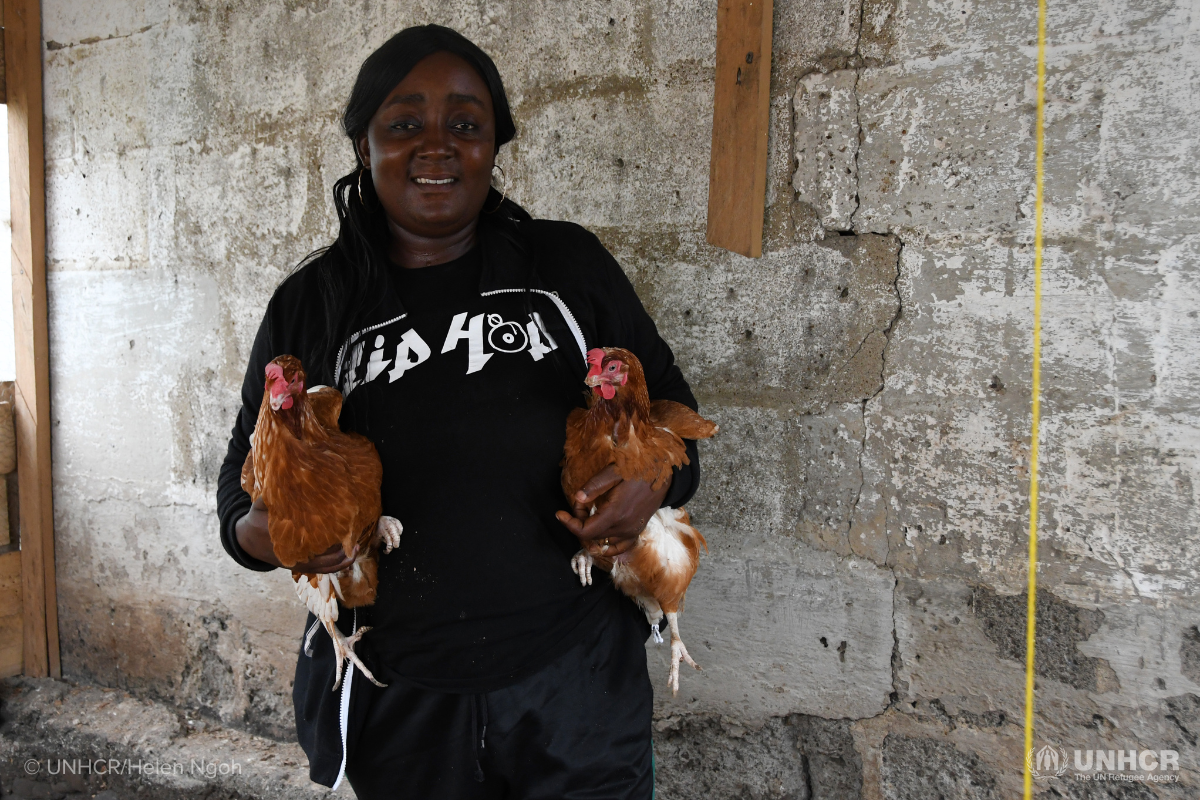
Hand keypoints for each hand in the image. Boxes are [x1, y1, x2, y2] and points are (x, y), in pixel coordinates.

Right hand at [235, 497, 356, 572]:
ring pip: (326, 563)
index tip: (339, 519)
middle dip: (339, 541)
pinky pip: (325, 569)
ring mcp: (300, 563)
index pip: (308, 535)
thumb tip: (283, 477)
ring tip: (356, 543)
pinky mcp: (303, 566)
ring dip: (343, 555)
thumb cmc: (257, 519)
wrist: (249, 541)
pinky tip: (351, 553)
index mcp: (284, 537)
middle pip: (322, 551)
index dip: (326, 529)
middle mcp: (294, 553)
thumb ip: (270, 495)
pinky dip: (339, 564)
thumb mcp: (260, 505)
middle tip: (353, 528)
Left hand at [555, 465, 669, 557]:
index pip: (585, 531)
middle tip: (579, 502)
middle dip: (578, 522)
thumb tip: (577, 498)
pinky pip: (618, 548)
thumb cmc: (638, 469)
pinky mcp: (636, 532)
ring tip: (586, 515)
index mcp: (615, 513)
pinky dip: (605, 547)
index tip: (560, 513)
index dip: (569, 524)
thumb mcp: (614, 472)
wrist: (664, 474)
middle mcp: (623, 527)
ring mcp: (631, 532)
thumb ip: (595, 486)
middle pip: (591, 537)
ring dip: (589, 533)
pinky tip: (598, 541)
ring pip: (602, 543)